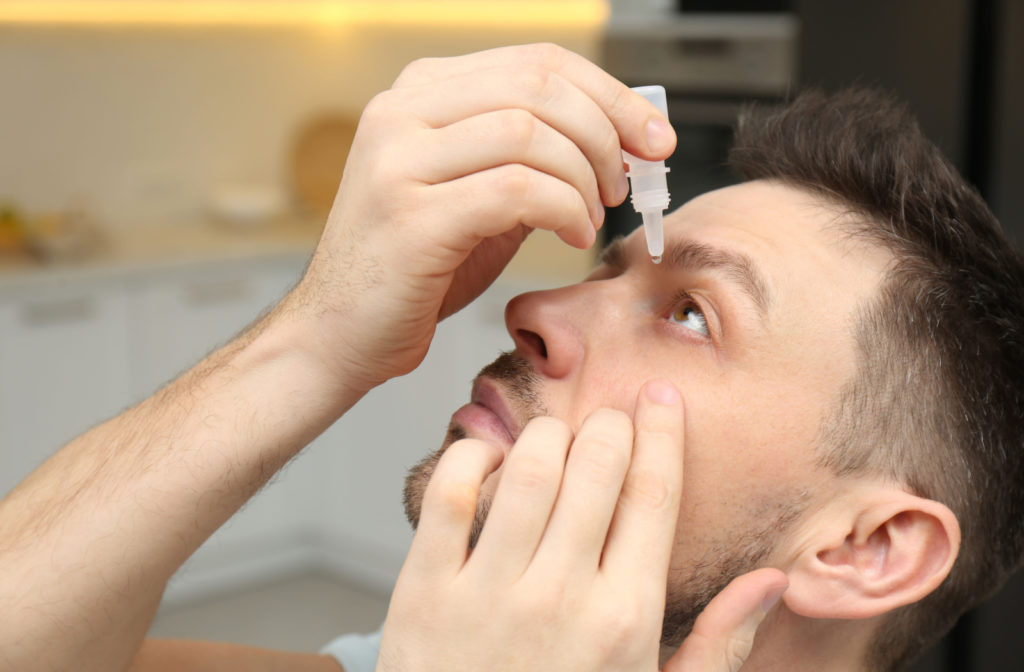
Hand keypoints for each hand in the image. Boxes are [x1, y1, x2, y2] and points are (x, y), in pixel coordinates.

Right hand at [285, 44, 675, 391]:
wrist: (339, 334)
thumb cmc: (415, 269)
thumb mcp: (477, 196)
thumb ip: (532, 160)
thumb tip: (617, 141)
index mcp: (419, 94)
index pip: (536, 62)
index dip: (610, 94)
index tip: (653, 135)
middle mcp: (402, 113)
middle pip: (539, 86)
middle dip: (607, 133)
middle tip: (626, 182)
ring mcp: (399, 160)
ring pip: (530, 134)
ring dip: (583, 178)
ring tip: (590, 218)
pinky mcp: (410, 215)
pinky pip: (517, 190)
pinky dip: (563, 210)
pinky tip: (571, 236)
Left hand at [377, 379, 784, 670]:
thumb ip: (718, 647)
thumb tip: (770, 583)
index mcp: (625, 619)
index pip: (655, 495)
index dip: (662, 433)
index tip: (661, 398)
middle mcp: (561, 597)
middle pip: (597, 465)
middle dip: (609, 425)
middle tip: (608, 420)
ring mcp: (488, 593)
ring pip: (529, 468)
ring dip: (548, 434)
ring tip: (556, 438)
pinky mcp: (425, 593)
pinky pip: (448, 495)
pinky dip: (470, 457)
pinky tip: (489, 457)